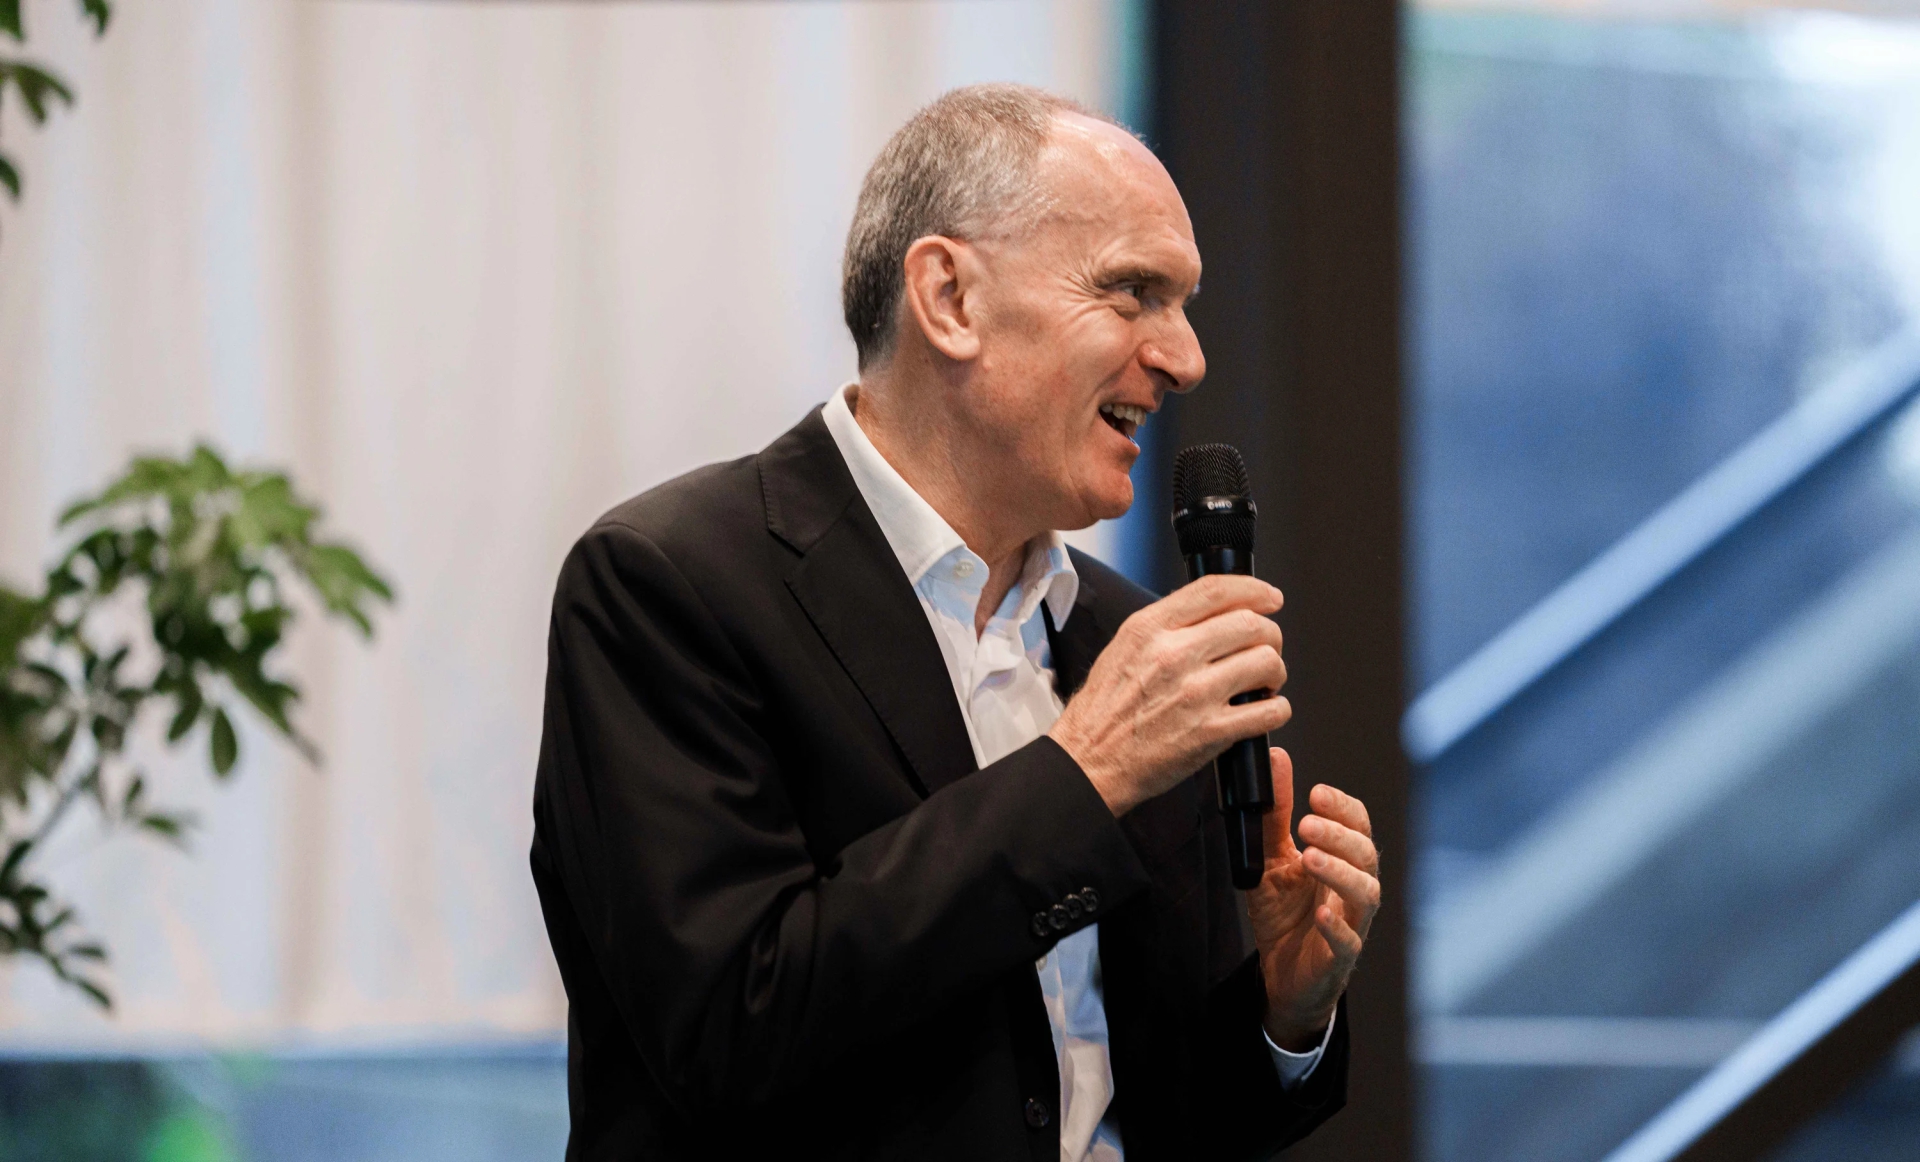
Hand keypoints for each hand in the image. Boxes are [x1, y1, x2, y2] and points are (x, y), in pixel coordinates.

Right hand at [1049, 575, 1291, 816]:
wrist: (1090, 762)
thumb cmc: (1103, 712)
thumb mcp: (1123, 648)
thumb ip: (1166, 625)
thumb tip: (1214, 613)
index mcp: (1150, 629)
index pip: (1215, 590)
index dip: (1255, 589)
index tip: (1270, 598)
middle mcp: (1173, 655)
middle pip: (1250, 624)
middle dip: (1270, 635)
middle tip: (1265, 648)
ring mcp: (1195, 694)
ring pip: (1266, 662)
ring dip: (1274, 671)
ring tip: (1264, 682)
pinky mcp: (1211, 732)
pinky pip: (1269, 711)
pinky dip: (1277, 709)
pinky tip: (1265, 710)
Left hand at [1247, 748, 1379, 1049]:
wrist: (1281, 975)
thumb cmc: (1284, 914)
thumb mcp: (1271, 859)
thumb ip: (1276, 815)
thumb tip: (1277, 758)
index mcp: (1343, 862)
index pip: (1358, 826)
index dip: (1343, 808)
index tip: (1317, 792)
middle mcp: (1354, 890)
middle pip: (1366, 855)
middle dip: (1339, 835)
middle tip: (1307, 822)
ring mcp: (1352, 924)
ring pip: (1366, 894)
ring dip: (1341, 873)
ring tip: (1311, 857)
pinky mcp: (1339, 959)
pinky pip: (1348, 943)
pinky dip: (1337, 928)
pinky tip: (1321, 914)